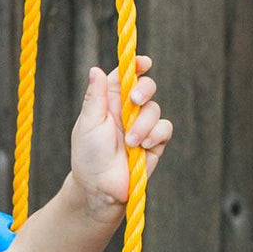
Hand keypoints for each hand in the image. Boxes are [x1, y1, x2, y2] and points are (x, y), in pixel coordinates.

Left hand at [70, 56, 171, 212]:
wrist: (100, 188)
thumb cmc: (88, 156)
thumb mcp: (87, 124)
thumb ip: (94, 97)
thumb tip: (95, 69)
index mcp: (109, 102)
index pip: (125, 76)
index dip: (135, 66)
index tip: (143, 63)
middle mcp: (127, 111)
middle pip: (146, 87)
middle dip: (144, 90)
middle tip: (134, 100)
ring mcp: (142, 126)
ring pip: (155, 109)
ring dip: (143, 124)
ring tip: (130, 142)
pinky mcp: (155, 142)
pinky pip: (165, 128)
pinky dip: (156, 135)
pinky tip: (143, 147)